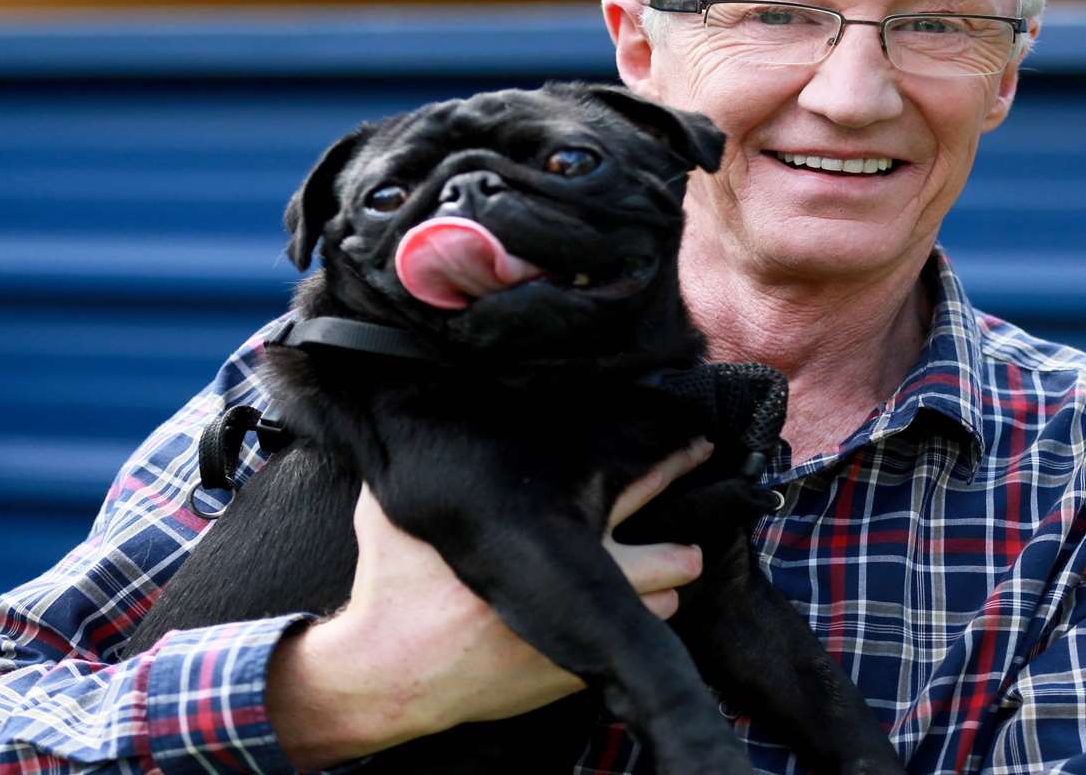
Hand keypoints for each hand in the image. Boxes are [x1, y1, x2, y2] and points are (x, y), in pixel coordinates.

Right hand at [267, 438, 713, 768]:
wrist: (388, 677)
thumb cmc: (392, 588)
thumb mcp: (398, 510)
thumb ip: (427, 462)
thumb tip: (418, 408)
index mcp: (544, 530)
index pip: (631, 484)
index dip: (672, 462)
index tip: (697, 446)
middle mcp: (574, 581)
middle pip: (670, 557)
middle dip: (685, 544)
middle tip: (693, 532)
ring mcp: (579, 633)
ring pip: (659, 606)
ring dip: (661, 589)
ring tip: (661, 574)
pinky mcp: (570, 676)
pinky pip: (627, 648)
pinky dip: (631, 628)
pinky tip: (627, 614)